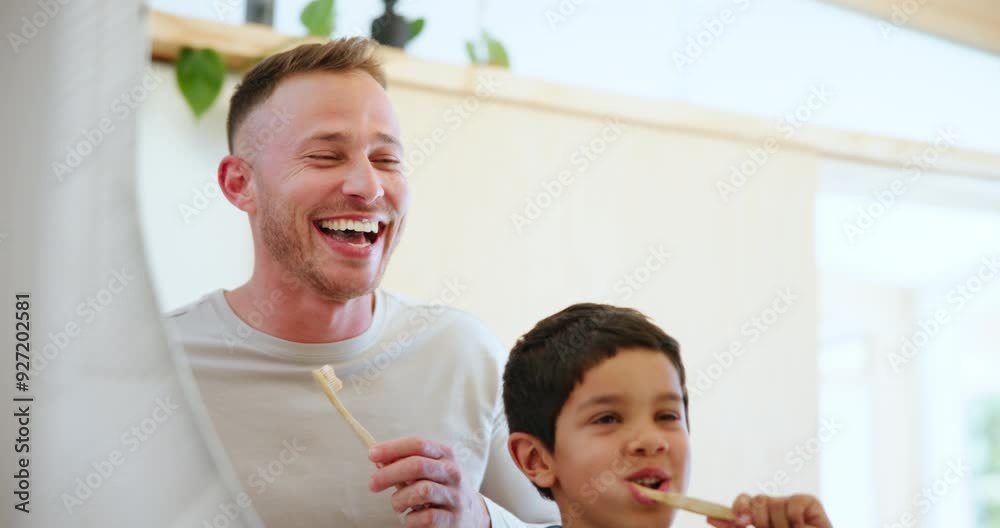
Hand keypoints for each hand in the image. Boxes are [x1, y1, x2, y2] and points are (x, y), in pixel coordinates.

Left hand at [368, 436, 490, 527]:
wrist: (472, 516)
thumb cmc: (441, 489)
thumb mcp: (430, 471)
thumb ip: (408, 464)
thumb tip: (378, 459)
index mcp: (445, 455)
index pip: (418, 444)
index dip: (393, 448)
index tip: (372, 454)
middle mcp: (452, 473)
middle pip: (417, 466)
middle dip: (389, 474)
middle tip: (373, 484)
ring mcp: (454, 496)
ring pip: (421, 491)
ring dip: (400, 499)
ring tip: (396, 505)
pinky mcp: (453, 519)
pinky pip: (426, 517)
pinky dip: (410, 519)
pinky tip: (410, 518)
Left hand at [707, 494, 831, 527]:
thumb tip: (711, 519)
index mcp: (762, 520)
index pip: (742, 507)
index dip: (731, 512)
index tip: (716, 520)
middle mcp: (774, 510)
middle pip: (755, 501)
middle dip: (759, 520)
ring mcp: (790, 505)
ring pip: (772, 504)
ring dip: (780, 525)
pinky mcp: (808, 502)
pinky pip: (792, 504)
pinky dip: (795, 519)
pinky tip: (803, 527)